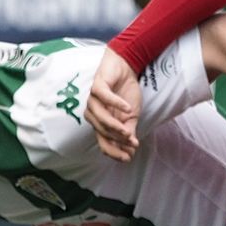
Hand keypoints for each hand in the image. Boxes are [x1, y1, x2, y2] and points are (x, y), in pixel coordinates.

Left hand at [85, 47, 142, 161]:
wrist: (125, 68)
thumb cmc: (126, 92)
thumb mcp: (132, 116)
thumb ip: (129, 131)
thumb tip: (132, 149)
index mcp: (101, 124)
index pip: (103, 143)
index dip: (114, 152)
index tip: (128, 158)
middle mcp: (94, 114)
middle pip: (102, 132)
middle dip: (117, 139)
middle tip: (132, 142)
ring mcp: (93, 100)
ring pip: (100, 118)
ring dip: (114, 126)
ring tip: (128, 130)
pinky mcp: (97, 86)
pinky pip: (104, 97)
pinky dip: (116, 104)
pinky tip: (127, 108)